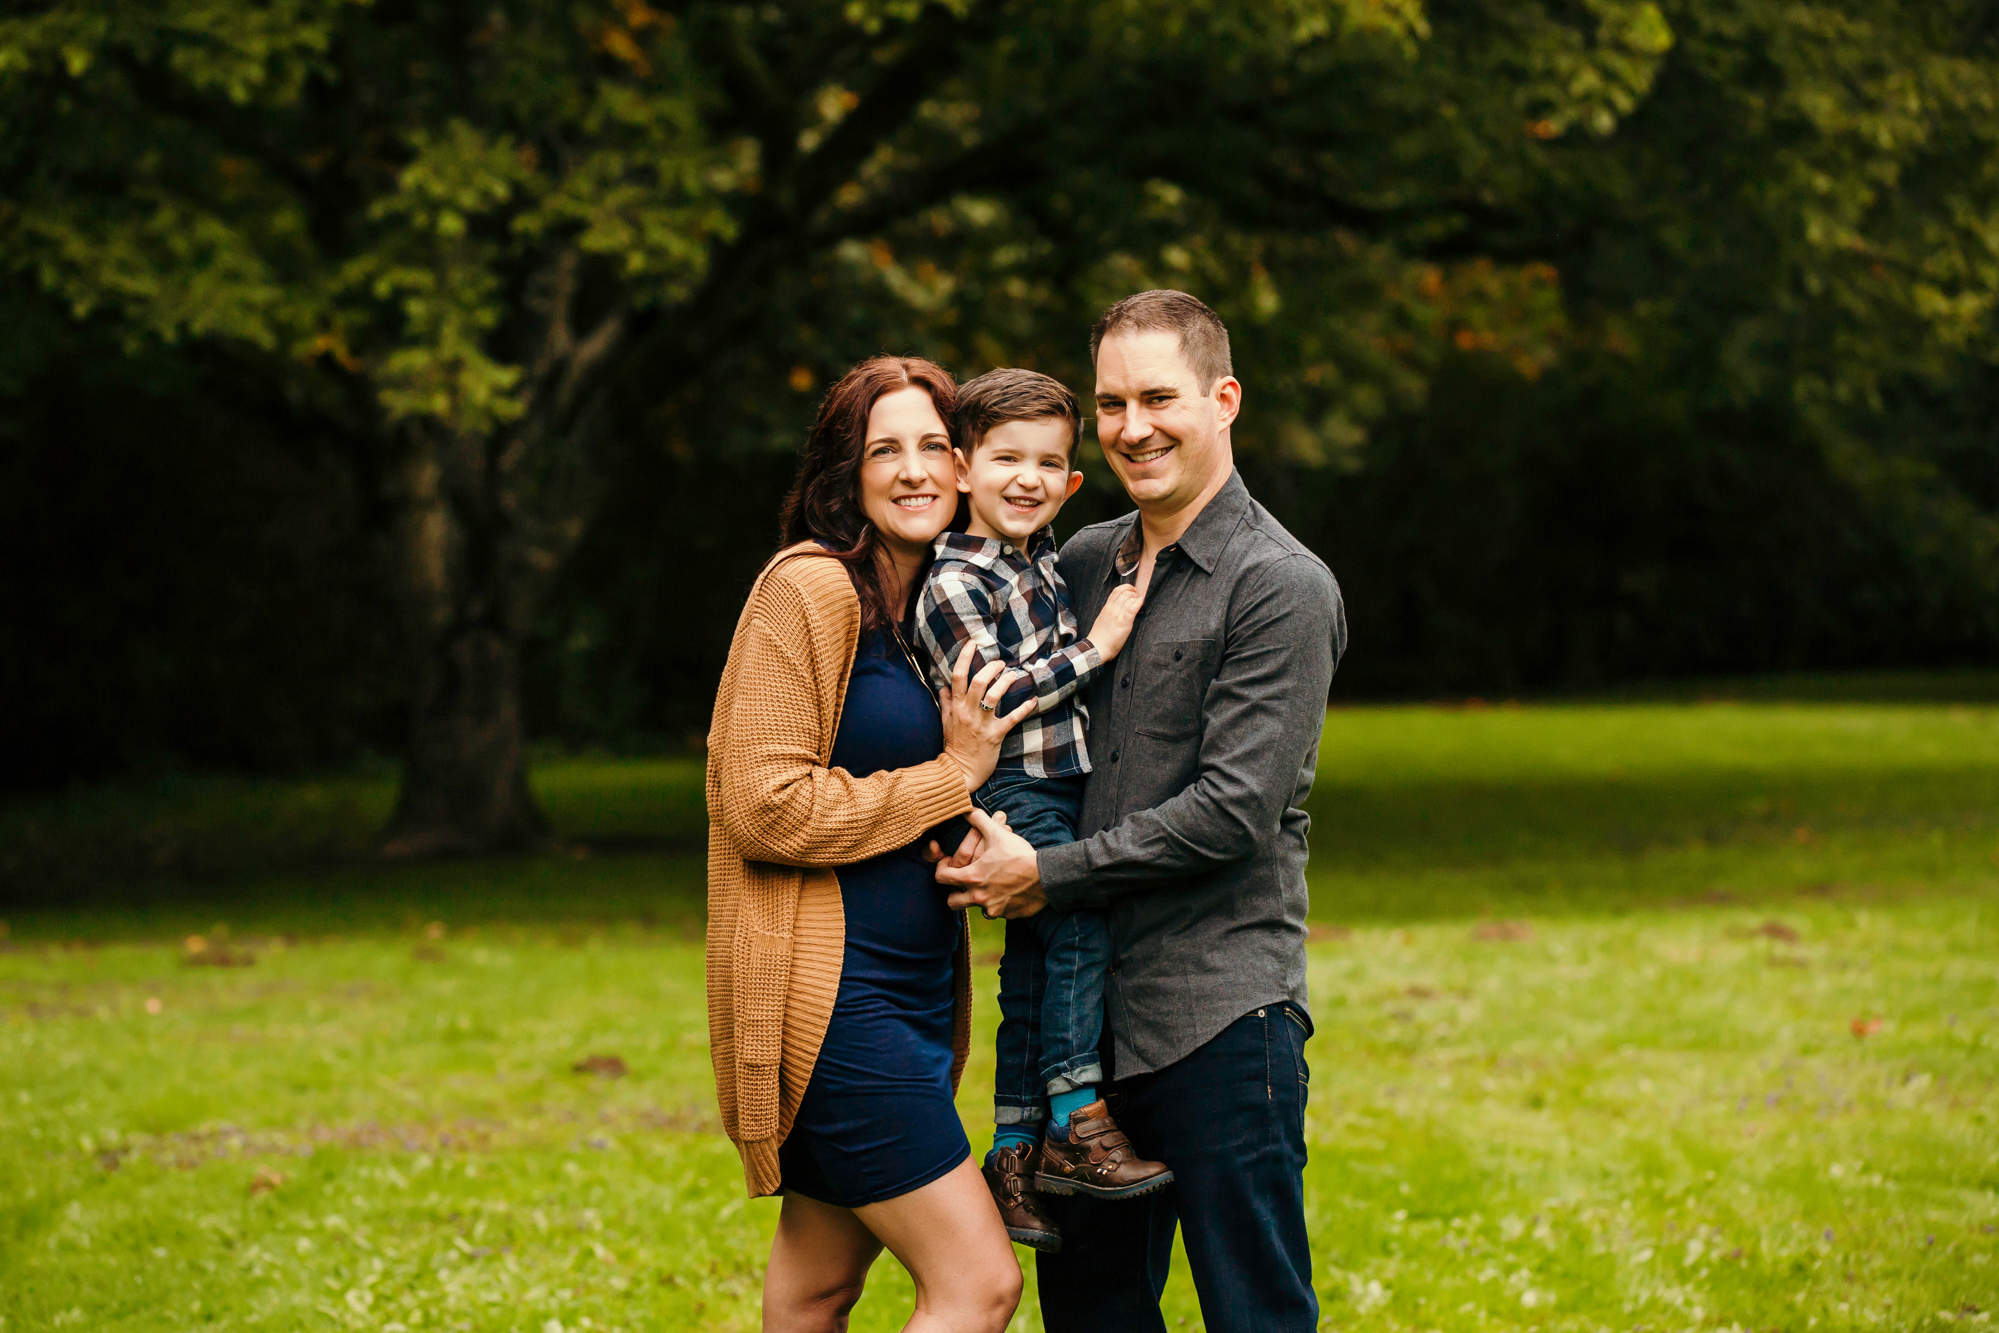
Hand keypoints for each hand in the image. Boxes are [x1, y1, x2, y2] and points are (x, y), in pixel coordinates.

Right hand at [938, 643, 1035, 791]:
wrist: (958, 771)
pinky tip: (1032, 700)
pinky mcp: (995, 735)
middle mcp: (968, 712)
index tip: (973, 644)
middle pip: (979, 681)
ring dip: (1005, 682)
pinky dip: (1024, 709)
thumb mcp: (945, 722)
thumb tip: (943, 686)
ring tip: (1013, 675)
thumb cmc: (953, 746)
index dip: (965, 657)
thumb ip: (945, 703)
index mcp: (956, 707)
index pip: (958, 676)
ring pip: (994, 695)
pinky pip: (1012, 719)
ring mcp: (982, 723)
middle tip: (1000, 662)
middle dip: (991, 667)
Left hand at [938, 810, 1046, 918]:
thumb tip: (967, 809)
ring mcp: (993, 908)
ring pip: (974, 908)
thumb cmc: (1019, 855)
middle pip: (952, 902)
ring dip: (976, 899)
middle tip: (963, 882)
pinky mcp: (1007, 914)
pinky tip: (1006, 892)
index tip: (949, 865)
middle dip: (954, 893)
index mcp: (972, 877)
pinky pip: (996, 913)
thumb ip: (979, 820)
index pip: (941, 878)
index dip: (942, 870)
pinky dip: (997, 904)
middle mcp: (978, 896)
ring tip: (985, 887)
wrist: (1045, 876)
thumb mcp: (997, 834)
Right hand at [1086, 584, 1143, 660]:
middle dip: (1134, 591)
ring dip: (1137, 597)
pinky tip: (1141, 602)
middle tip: (1138, 596)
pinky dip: (1139, 602)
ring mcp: (1118, 615)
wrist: (1097, 647)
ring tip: (1140, 600)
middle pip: (1125, 592)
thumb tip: (1118, 608)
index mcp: (1106, 608)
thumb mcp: (1102, 619)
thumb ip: (1109, 612)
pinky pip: (1133, 608)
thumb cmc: (1099, 636)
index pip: (1116, 591)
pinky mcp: (1124, 622)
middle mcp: (1112, 609)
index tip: (1132, 590)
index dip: (1126, 587)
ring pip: (1130, 598)